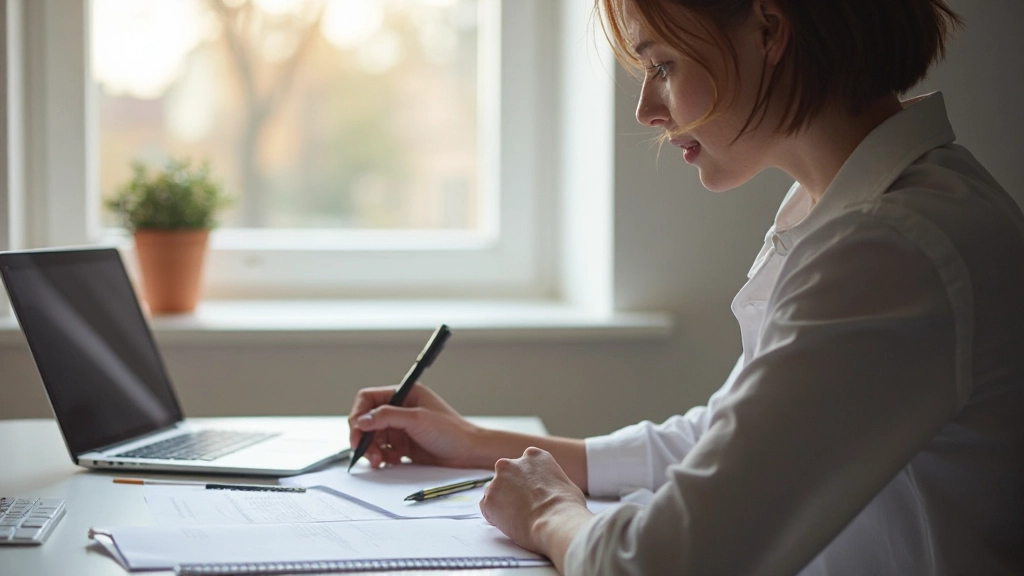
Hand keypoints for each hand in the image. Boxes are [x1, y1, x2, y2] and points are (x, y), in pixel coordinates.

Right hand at [347, 382, 483, 468]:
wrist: (468, 453)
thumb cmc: (451, 431)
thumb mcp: (417, 419)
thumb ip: (387, 417)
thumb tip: (361, 420)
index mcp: (404, 394)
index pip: (369, 398)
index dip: (359, 413)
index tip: (357, 429)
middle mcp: (400, 410)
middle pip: (367, 420)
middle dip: (363, 436)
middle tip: (363, 450)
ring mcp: (401, 428)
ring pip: (372, 437)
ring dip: (371, 449)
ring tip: (378, 460)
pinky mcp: (403, 445)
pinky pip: (382, 450)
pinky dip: (381, 456)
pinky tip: (391, 461)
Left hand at [480, 447, 592, 564]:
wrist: (555, 522)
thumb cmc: (567, 506)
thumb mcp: (565, 483)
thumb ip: (551, 480)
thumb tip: (550, 490)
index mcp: (533, 456)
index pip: (525, 465)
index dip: (528, 480)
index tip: (533, 492)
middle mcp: (512, 463)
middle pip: (506, 474)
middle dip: (511, 488)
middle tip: (523, 505)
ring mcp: (497, 481)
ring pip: (495, 491)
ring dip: (502, 502)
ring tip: (518, 518)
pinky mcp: (488, 500)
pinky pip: (488, 508)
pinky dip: (496, 516)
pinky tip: (511, 523)